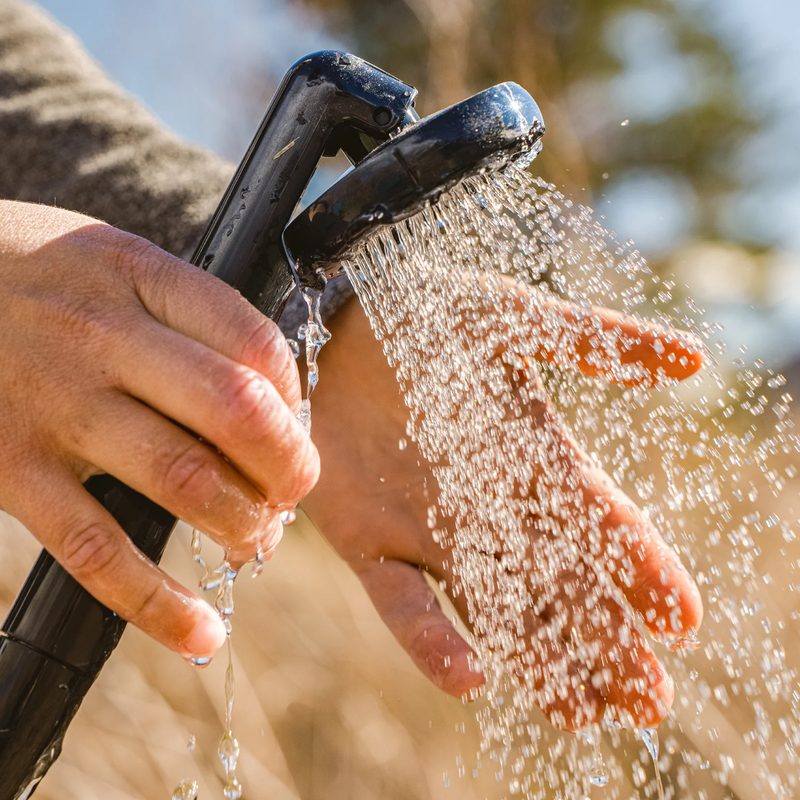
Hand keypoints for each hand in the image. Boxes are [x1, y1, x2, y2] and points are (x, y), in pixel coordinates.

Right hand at [0, 201, 317, 661]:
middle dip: (287, 466)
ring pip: (182, 478)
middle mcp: (102, 337)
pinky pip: (95, 549)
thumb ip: (188, 317)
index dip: (295, 399)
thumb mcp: (114, 262)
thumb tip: (271, 401)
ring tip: (255, 538)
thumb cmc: (34, 279)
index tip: (293, 427)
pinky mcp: (9, 469)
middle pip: (235, 411)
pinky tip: (200, 630)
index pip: (255, 344)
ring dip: (241, 523)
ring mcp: (55, 406)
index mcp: (139, 276)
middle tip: (293, 492)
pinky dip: (157, 602)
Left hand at [303, 291, 703, 731]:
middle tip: (648, 700)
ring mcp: (430, 531)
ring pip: (494, 608)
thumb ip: (593, 339)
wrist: (331, 325)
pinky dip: (431, 641)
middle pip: (559, 584)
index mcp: (532, 458)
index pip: (600, 523)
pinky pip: (403, 602)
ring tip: (583, 710)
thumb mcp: (514, 318)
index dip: (641, 569)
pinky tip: (470, 678)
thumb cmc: (425, 315)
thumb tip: (695, 363)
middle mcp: (490, 507)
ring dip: (537, 657)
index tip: (682, 618)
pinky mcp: (369, 542)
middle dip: (605, 640)